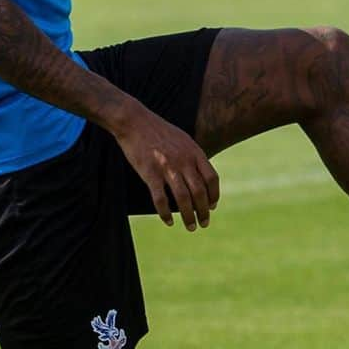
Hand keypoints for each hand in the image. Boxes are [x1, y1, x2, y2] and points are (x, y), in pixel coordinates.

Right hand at [112, 101, 219, 229]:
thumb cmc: (158, 131)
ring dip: (189, 216)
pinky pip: (160, 199)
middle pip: (200, 192)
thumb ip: (193, 157)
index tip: (212, 206)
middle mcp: (184, 161)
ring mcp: (167, 167)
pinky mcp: (150, 173)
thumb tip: (202, 177)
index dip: (214, 195)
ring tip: (190, 227)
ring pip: (183, 199)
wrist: (134, 121)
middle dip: (203, 211)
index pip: (211, 178)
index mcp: (194, 152)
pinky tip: (168, 221)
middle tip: (204, 223)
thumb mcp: (183, 139)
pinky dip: (165, 213)